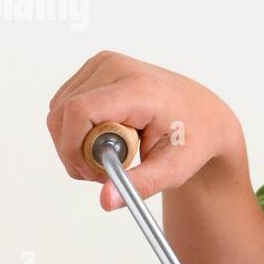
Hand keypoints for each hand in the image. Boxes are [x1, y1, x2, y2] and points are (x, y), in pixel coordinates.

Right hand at [47, 50, 243, 209]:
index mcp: (139, 89)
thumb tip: (105, 201)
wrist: (204, 114)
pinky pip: (65, 103)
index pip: (80, 110)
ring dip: (74, 140)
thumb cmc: (193, 139)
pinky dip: (76, 127)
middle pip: (63, 112)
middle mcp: (118, 67)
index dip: (72, 147)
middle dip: (73, 150)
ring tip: (112, 153)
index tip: (90, 172)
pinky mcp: (97, 66)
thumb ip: (140, 184)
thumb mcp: (175, 169)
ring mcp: (105, 62)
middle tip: (102, 171)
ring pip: (59, 110)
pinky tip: (106, 135)